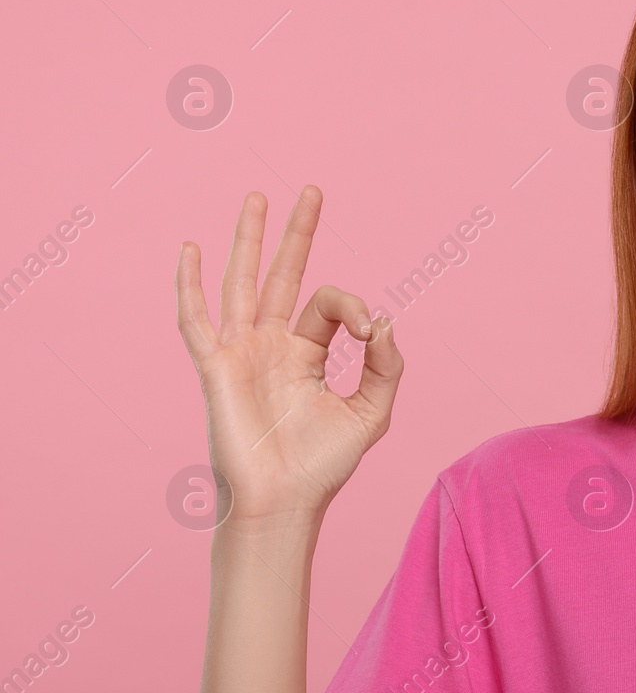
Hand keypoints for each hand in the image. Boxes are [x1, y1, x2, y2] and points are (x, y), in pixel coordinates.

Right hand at [175, 186, 403, 523]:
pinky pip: (197, 320)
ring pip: (243, 282)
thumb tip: (387, 320)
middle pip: (283, 274)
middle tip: (312, 190)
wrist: (285, 502)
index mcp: (305, 353)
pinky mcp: (217, 368)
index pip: (332, 304)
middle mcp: (271, 345)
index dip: (357, 308)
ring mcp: (241, 353)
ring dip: (249, 240)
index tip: (375, 333)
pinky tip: (191, 249)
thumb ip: (387, 366)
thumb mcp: (372, 411)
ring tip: (256, 197)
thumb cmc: (323, 465)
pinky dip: (191, 285)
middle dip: (297, 233)